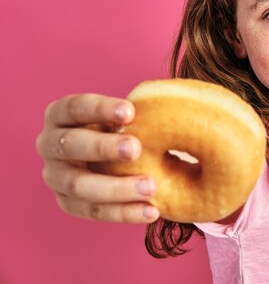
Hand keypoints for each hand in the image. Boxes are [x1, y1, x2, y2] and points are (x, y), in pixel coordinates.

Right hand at [35, 94, 159, 222]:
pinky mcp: (67, 202)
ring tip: (151, 188)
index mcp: (60, 115)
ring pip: (79, 185)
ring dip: (116, 188)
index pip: (74, 108)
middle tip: (136, 149)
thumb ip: (137, 113)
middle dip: (103, 147)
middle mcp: (49, 144)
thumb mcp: (124, 115)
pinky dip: (122, 212)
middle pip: (70, 146)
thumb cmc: (123, 126)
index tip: (131, 111)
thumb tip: (171, 104)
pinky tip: (151, 211)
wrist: (115, 156)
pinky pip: (92, 211)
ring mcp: (54, 176)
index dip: (100, 109)